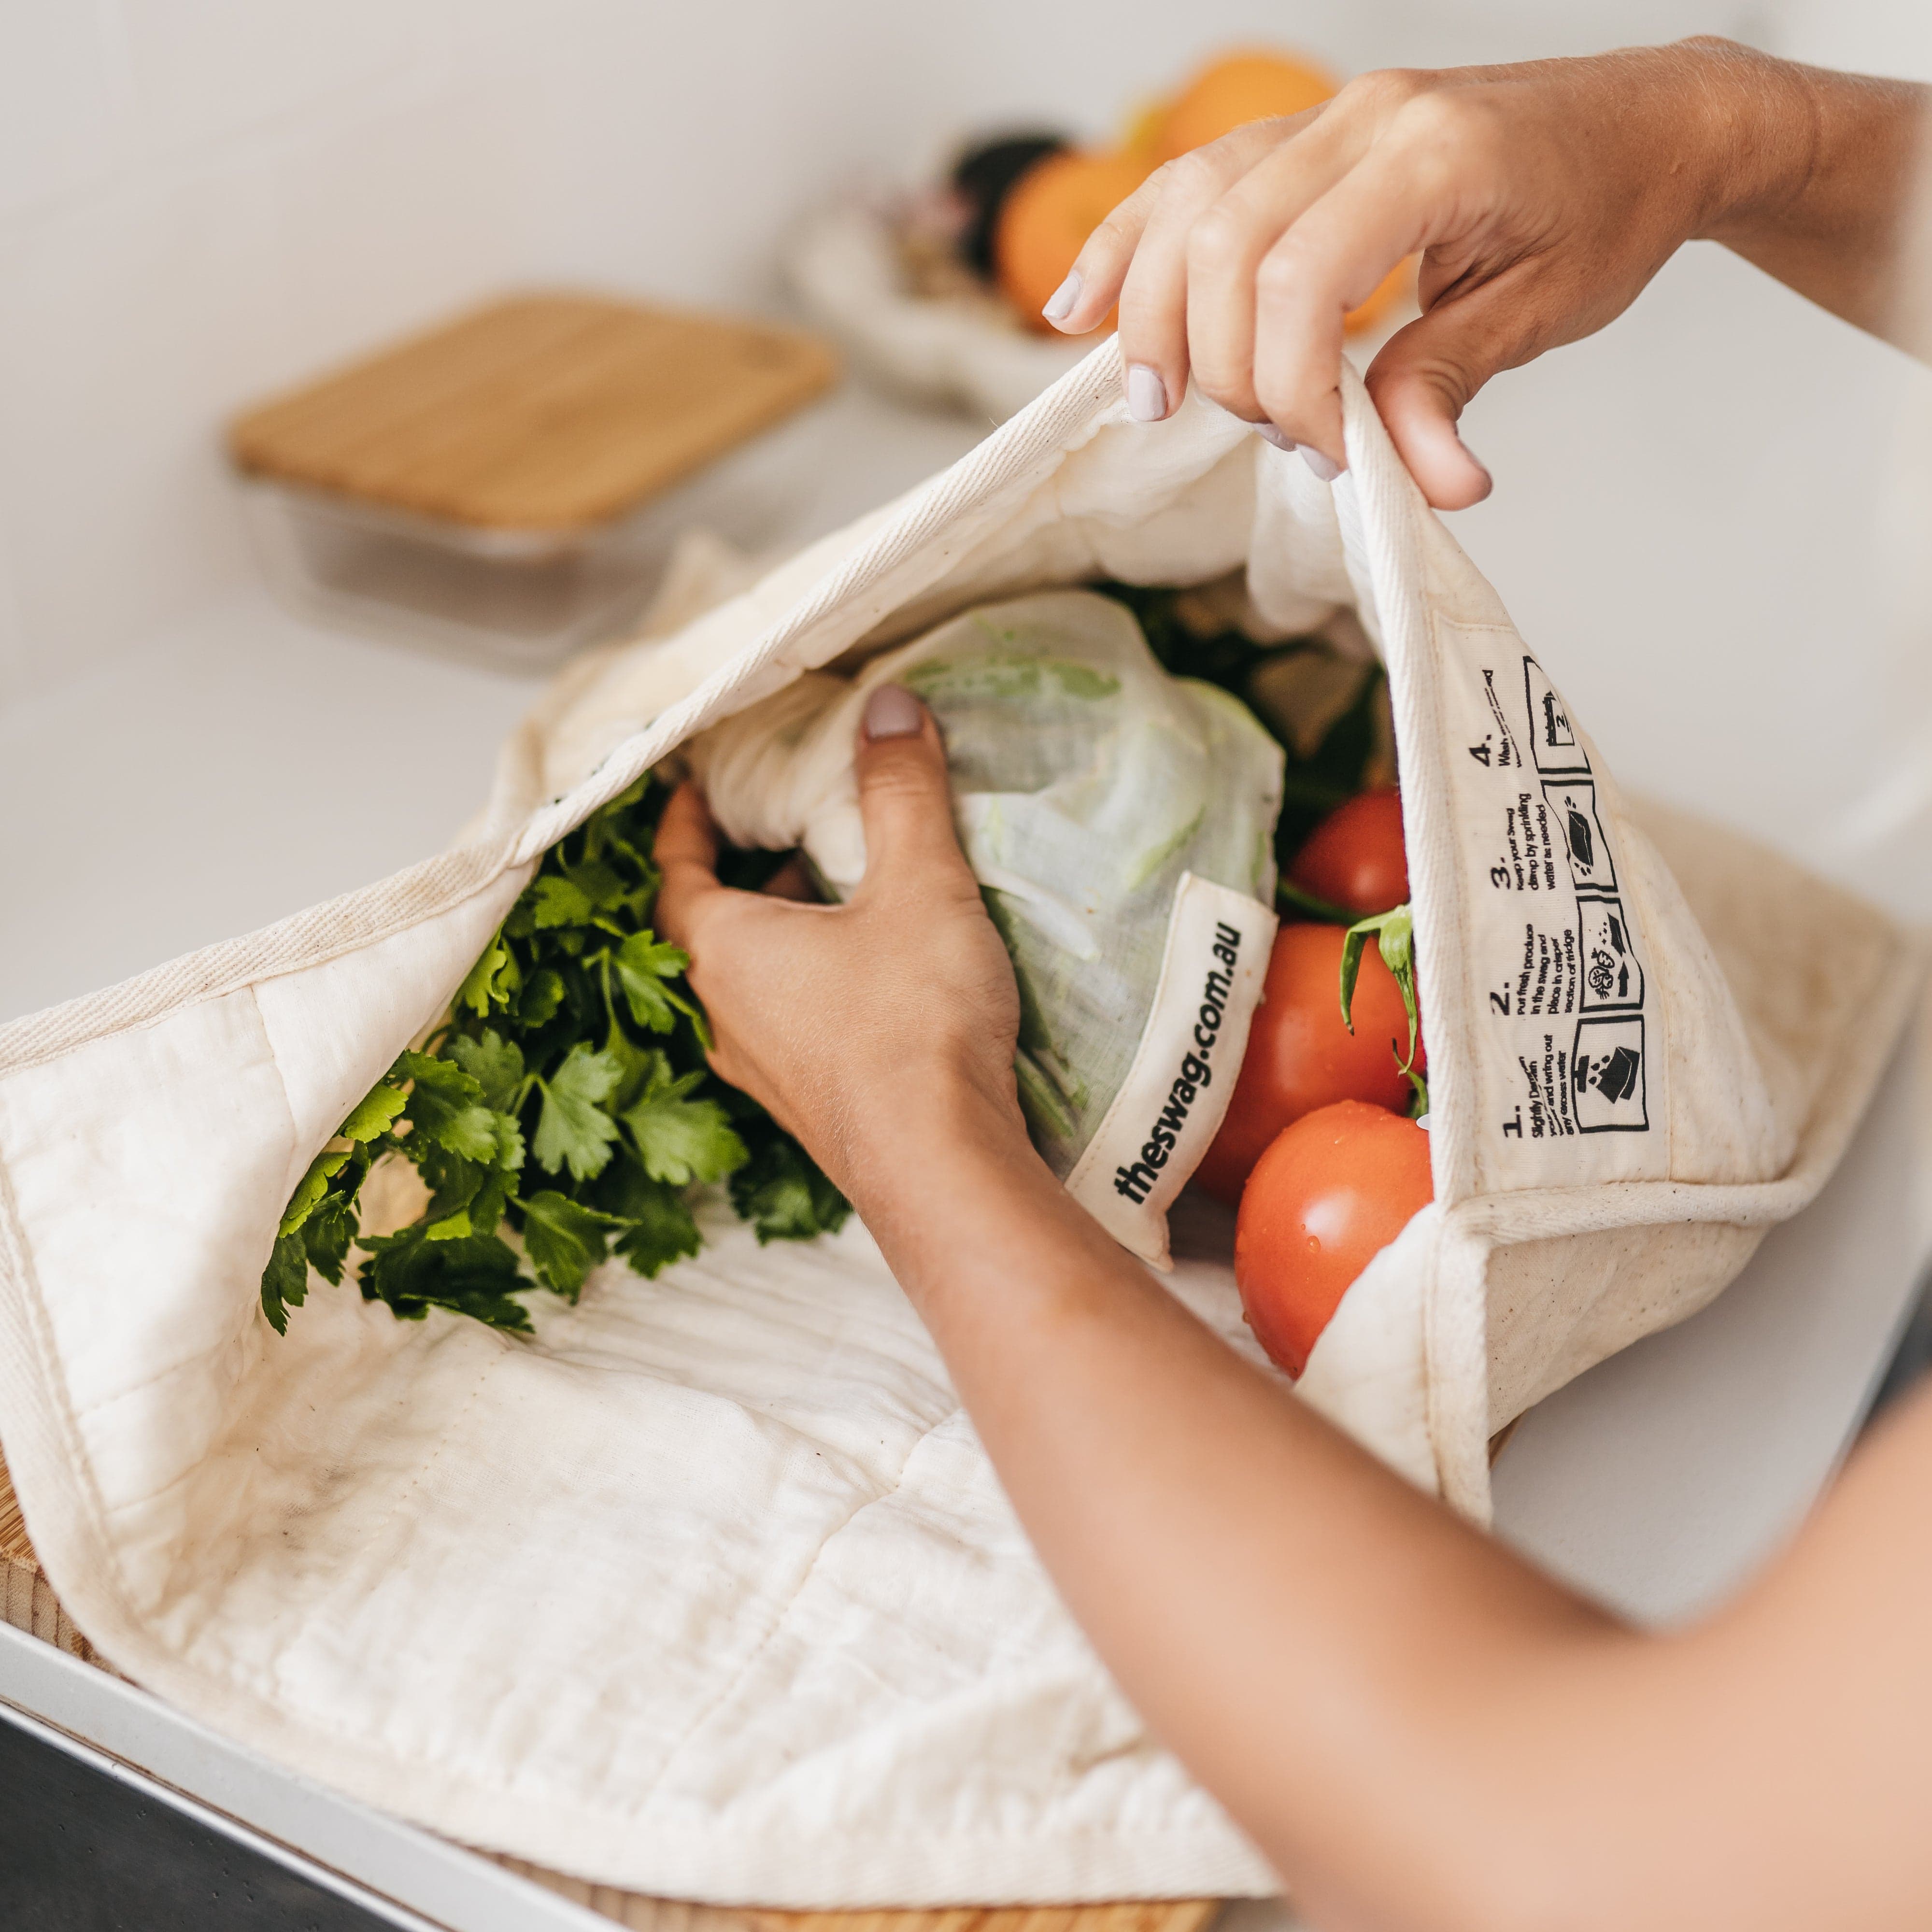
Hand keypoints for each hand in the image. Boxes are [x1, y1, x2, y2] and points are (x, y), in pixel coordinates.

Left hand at [655, 685, 1025, 1207]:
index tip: (696, 786)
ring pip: (748, 979)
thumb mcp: (917, 885)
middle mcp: (723, 1014)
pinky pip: (787, 1021)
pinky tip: (872, 969)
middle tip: (783, 825)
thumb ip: (900, 790)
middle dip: (742, 871)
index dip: (683, 822)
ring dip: (780, 929)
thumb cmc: (913, 1023)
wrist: (942, 1168)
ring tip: (839, 888)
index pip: (674, 871)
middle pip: (705, 926)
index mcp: (721, 950)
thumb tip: (886, 705)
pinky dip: (809, 978)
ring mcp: (763, 1070)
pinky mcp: (808, 1105)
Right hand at [1045, 39, 1812, 507]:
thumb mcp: (1543, 310)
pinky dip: (1127, 246)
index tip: (1330, 451)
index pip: (1299, 277)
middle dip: (1222, 363)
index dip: (1290, 385)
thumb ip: (1452, 386)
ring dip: (1151, 312)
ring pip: (1187, 204)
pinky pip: (1187, 181)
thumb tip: (1427, 486)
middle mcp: (1362, 118)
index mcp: (1430, 156)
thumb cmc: (1603, 207)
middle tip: (1272, 436)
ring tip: (1151, 400)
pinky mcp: (1298, 137)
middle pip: (1223, 243)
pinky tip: (1080, 307)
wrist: (1646, 122)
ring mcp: (1322, 117)